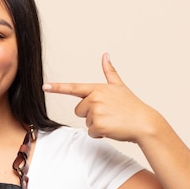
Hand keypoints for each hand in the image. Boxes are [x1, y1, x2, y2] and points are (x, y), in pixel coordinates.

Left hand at [43, 53, 161, 142]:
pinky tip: (112, 129)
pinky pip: (91, 133)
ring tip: (112, 120)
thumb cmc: (131, 106)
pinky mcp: (98, 125)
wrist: (144, 123)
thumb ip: (109, 72)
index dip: (57, 87)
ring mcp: (96, 112)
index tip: (45, 87)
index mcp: (97, 89)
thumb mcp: (119, 86)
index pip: (74, 88)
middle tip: (108, 114)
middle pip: (79, 111)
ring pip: (86, 122)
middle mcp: (95, 98)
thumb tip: (105, 55)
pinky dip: (100, 134)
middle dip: (90, 115)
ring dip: (97, 125)